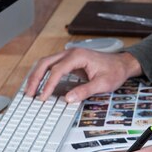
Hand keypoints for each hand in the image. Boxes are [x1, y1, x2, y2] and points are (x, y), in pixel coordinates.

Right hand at [25, 48, 141, 102]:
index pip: (57, 70)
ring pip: (46, 63)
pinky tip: (39, 84)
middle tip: (29, 93)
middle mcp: (71, 53)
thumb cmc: (114, 71)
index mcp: (78, 56)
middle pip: (46, 63)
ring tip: (30, 90)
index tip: (43, 97)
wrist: (122, 64)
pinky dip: (43, 74)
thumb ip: (85, 91)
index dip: (48, 84)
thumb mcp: (102, 84)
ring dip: (36, 76)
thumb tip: (68, 99)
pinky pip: (51, 65)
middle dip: (35, 78)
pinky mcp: (69, 61)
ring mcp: (69, 55)